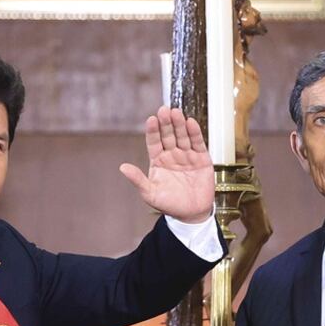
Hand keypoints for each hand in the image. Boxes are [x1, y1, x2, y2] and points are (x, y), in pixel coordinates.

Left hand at [119, 106, 214, 223]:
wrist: (191, 214)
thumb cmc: (170, 204)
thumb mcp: (150, 193)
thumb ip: (138, 180)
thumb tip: (123, 167)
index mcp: (158, 161)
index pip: (154, 142)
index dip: (153, 131)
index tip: (151, 120)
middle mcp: (172, 155)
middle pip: (168, 135)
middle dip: (166, 123)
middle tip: (164, 110)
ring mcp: (187, 155)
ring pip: (182, 136)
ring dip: (179, 124)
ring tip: (176, 113)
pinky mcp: (201, 158)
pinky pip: (197, 143)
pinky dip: (194, 133)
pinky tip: (190, 123)